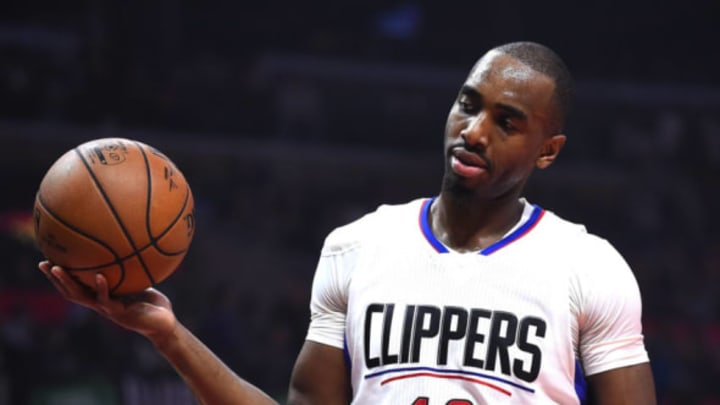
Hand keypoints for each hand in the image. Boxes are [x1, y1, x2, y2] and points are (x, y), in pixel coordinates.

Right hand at [38, 261, 177, 341]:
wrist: (165, 324)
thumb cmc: (153, 303)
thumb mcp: (140, 282)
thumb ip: (132, 269)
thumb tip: (129, 246)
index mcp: (102, 296)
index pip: (76, 285)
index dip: (61, 276)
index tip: (49, 259)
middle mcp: (100, 303)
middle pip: (71, 291)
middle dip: (55, 279)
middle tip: (43, 263)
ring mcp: (108, 310)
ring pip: (82, 297)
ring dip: (68, 283)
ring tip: (58, 268)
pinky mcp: (120, 313)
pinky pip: (107, 300)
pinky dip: (102, 287)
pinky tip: (99, 276)